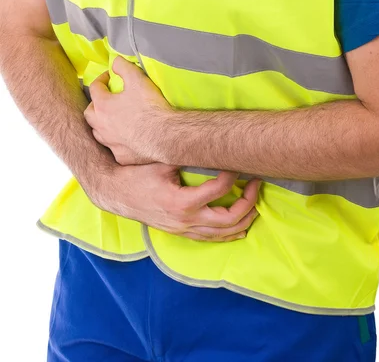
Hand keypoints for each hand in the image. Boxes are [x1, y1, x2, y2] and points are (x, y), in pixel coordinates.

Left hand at [84, 57, 169, 164]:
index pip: (95, 88)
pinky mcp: (122, 156)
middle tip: (106, 100)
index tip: (110, 76)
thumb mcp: (138, 79)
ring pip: (98, 133)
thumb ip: (123, 66)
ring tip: (112, 120)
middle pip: (89, 113)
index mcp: (103, 106)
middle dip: (95, 104)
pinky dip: (117, 143)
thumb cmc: (150, 107)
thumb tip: (115, 61)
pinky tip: (125, 140)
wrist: (165, 136)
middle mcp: (102, 125)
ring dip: (102, 125)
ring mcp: (111, 143)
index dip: (102, 79)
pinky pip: (114, 149)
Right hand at [89, 162, 260, 241]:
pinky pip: (210, 239)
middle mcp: (186, 221)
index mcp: (182, 202)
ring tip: (255, 204)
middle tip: (256, 184)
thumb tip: (211, 145)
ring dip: (244, 220)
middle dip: (248, 202)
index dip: (232, 176)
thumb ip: (187, 157)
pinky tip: (240, 227)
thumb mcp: (163, 162)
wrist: (115, 193)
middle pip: (229, 219)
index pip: (219, 190)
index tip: (237, 164)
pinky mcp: (181, 233)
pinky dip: (228, 234)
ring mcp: (184, 230)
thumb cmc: (137, 175)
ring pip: (223, 234)